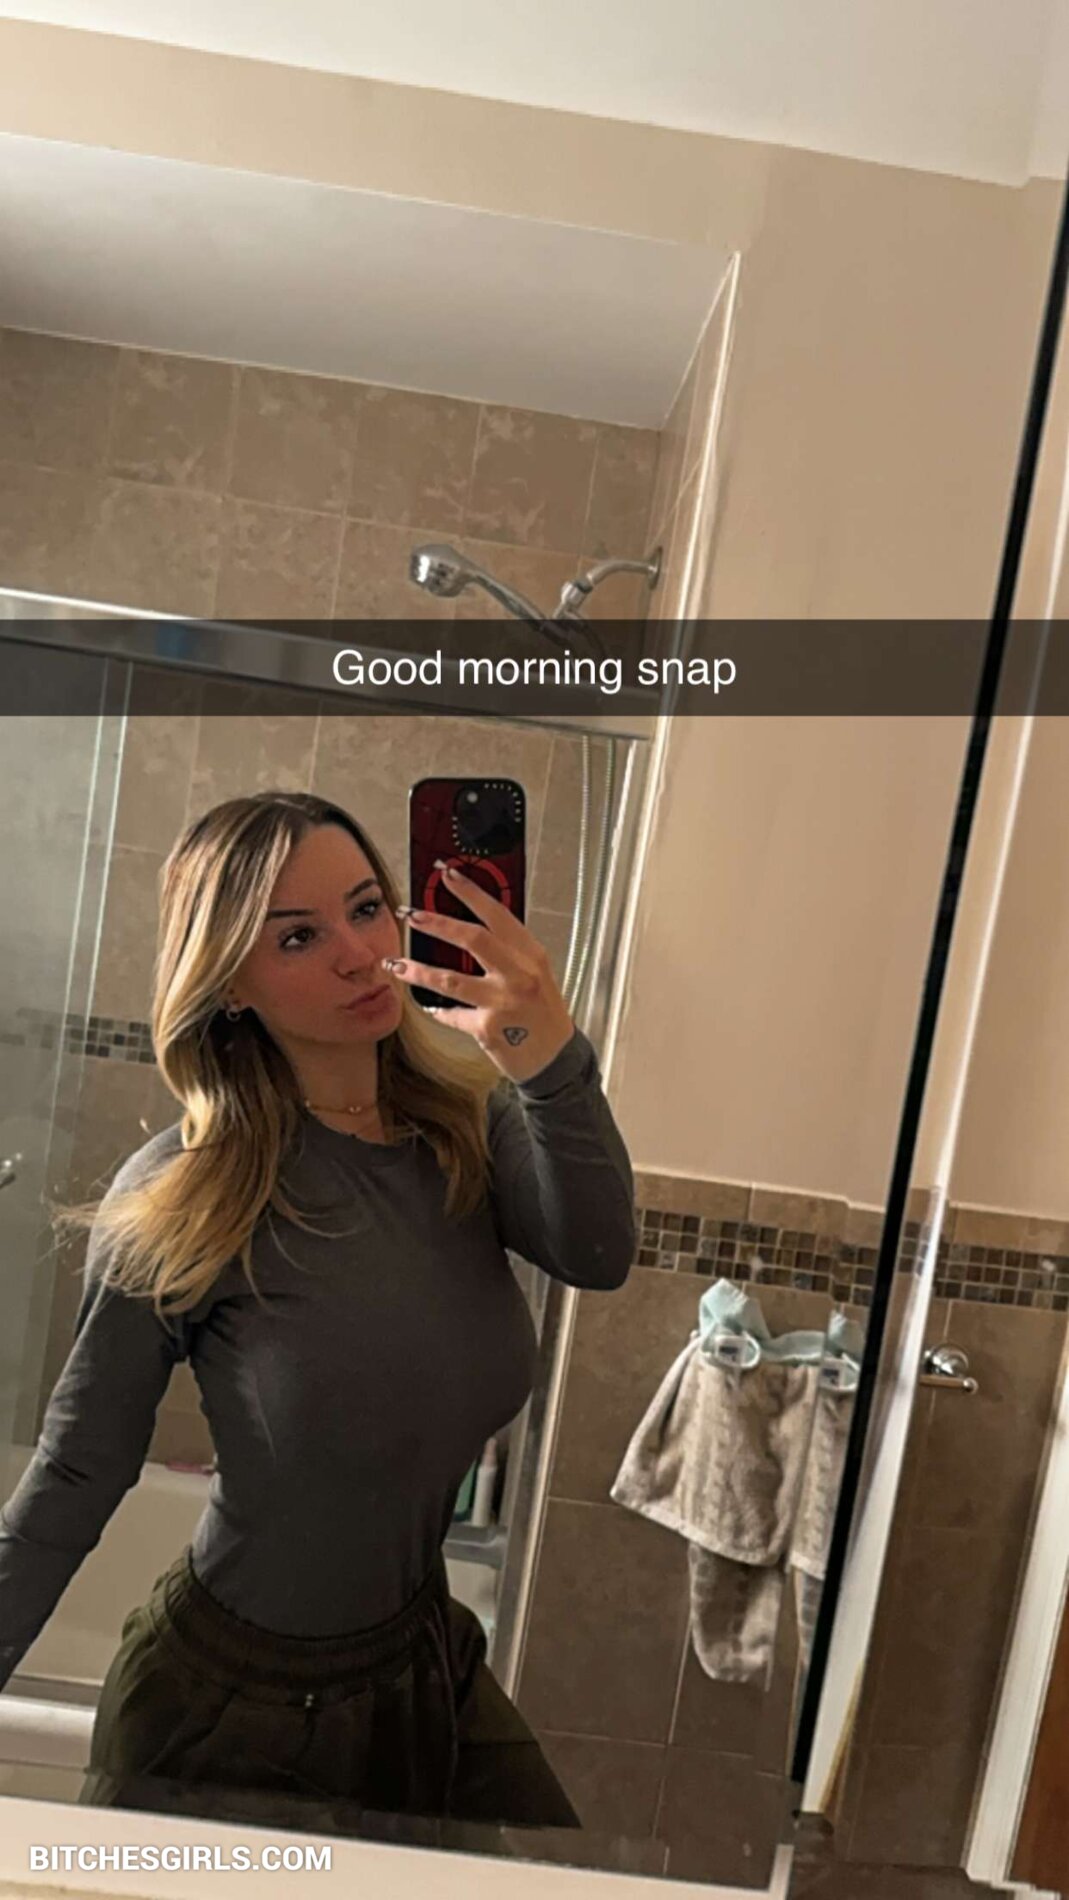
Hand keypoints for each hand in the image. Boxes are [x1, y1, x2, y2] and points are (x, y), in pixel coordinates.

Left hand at [382, 859, 574, 1084]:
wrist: (555, 1059)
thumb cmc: (542, 1014)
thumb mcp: (535, 974)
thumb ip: (509, 952)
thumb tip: (466, 928)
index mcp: (531, 955)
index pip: (498, 915)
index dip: (471, 893)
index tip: (448, 875)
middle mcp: (520, 975)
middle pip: (473, 939)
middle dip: (437, 923)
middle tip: (411, 914)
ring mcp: (503, 1002)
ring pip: (450, 980)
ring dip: (418, 970)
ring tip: (395, 964)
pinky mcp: (487, 1029)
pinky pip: (452, 1014)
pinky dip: (439, 1011)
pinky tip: (430, 1007)